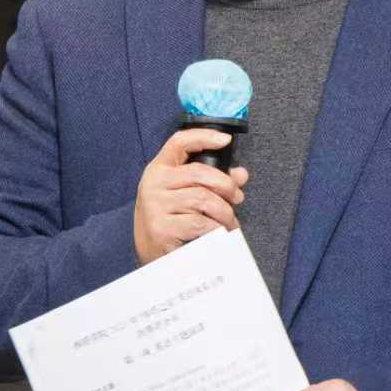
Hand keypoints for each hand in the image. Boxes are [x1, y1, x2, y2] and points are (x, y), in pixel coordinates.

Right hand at [132, 128, 249, 264]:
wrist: (149, 253)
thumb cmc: (172, 218)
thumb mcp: (187, 194)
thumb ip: (213, 181)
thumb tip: (241, 174)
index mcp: (159, 169)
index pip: (179, 142)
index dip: (203, 136)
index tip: (226, 140)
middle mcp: (153, 183)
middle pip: (200, 173)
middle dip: (227, 186)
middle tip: (238, 198)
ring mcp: (155, 206)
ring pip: (204, 200)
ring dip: (225, 213)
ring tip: (231, 222)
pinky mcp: (161, 229)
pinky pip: (200, 224)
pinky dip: (217, 229)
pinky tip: (220, 234)